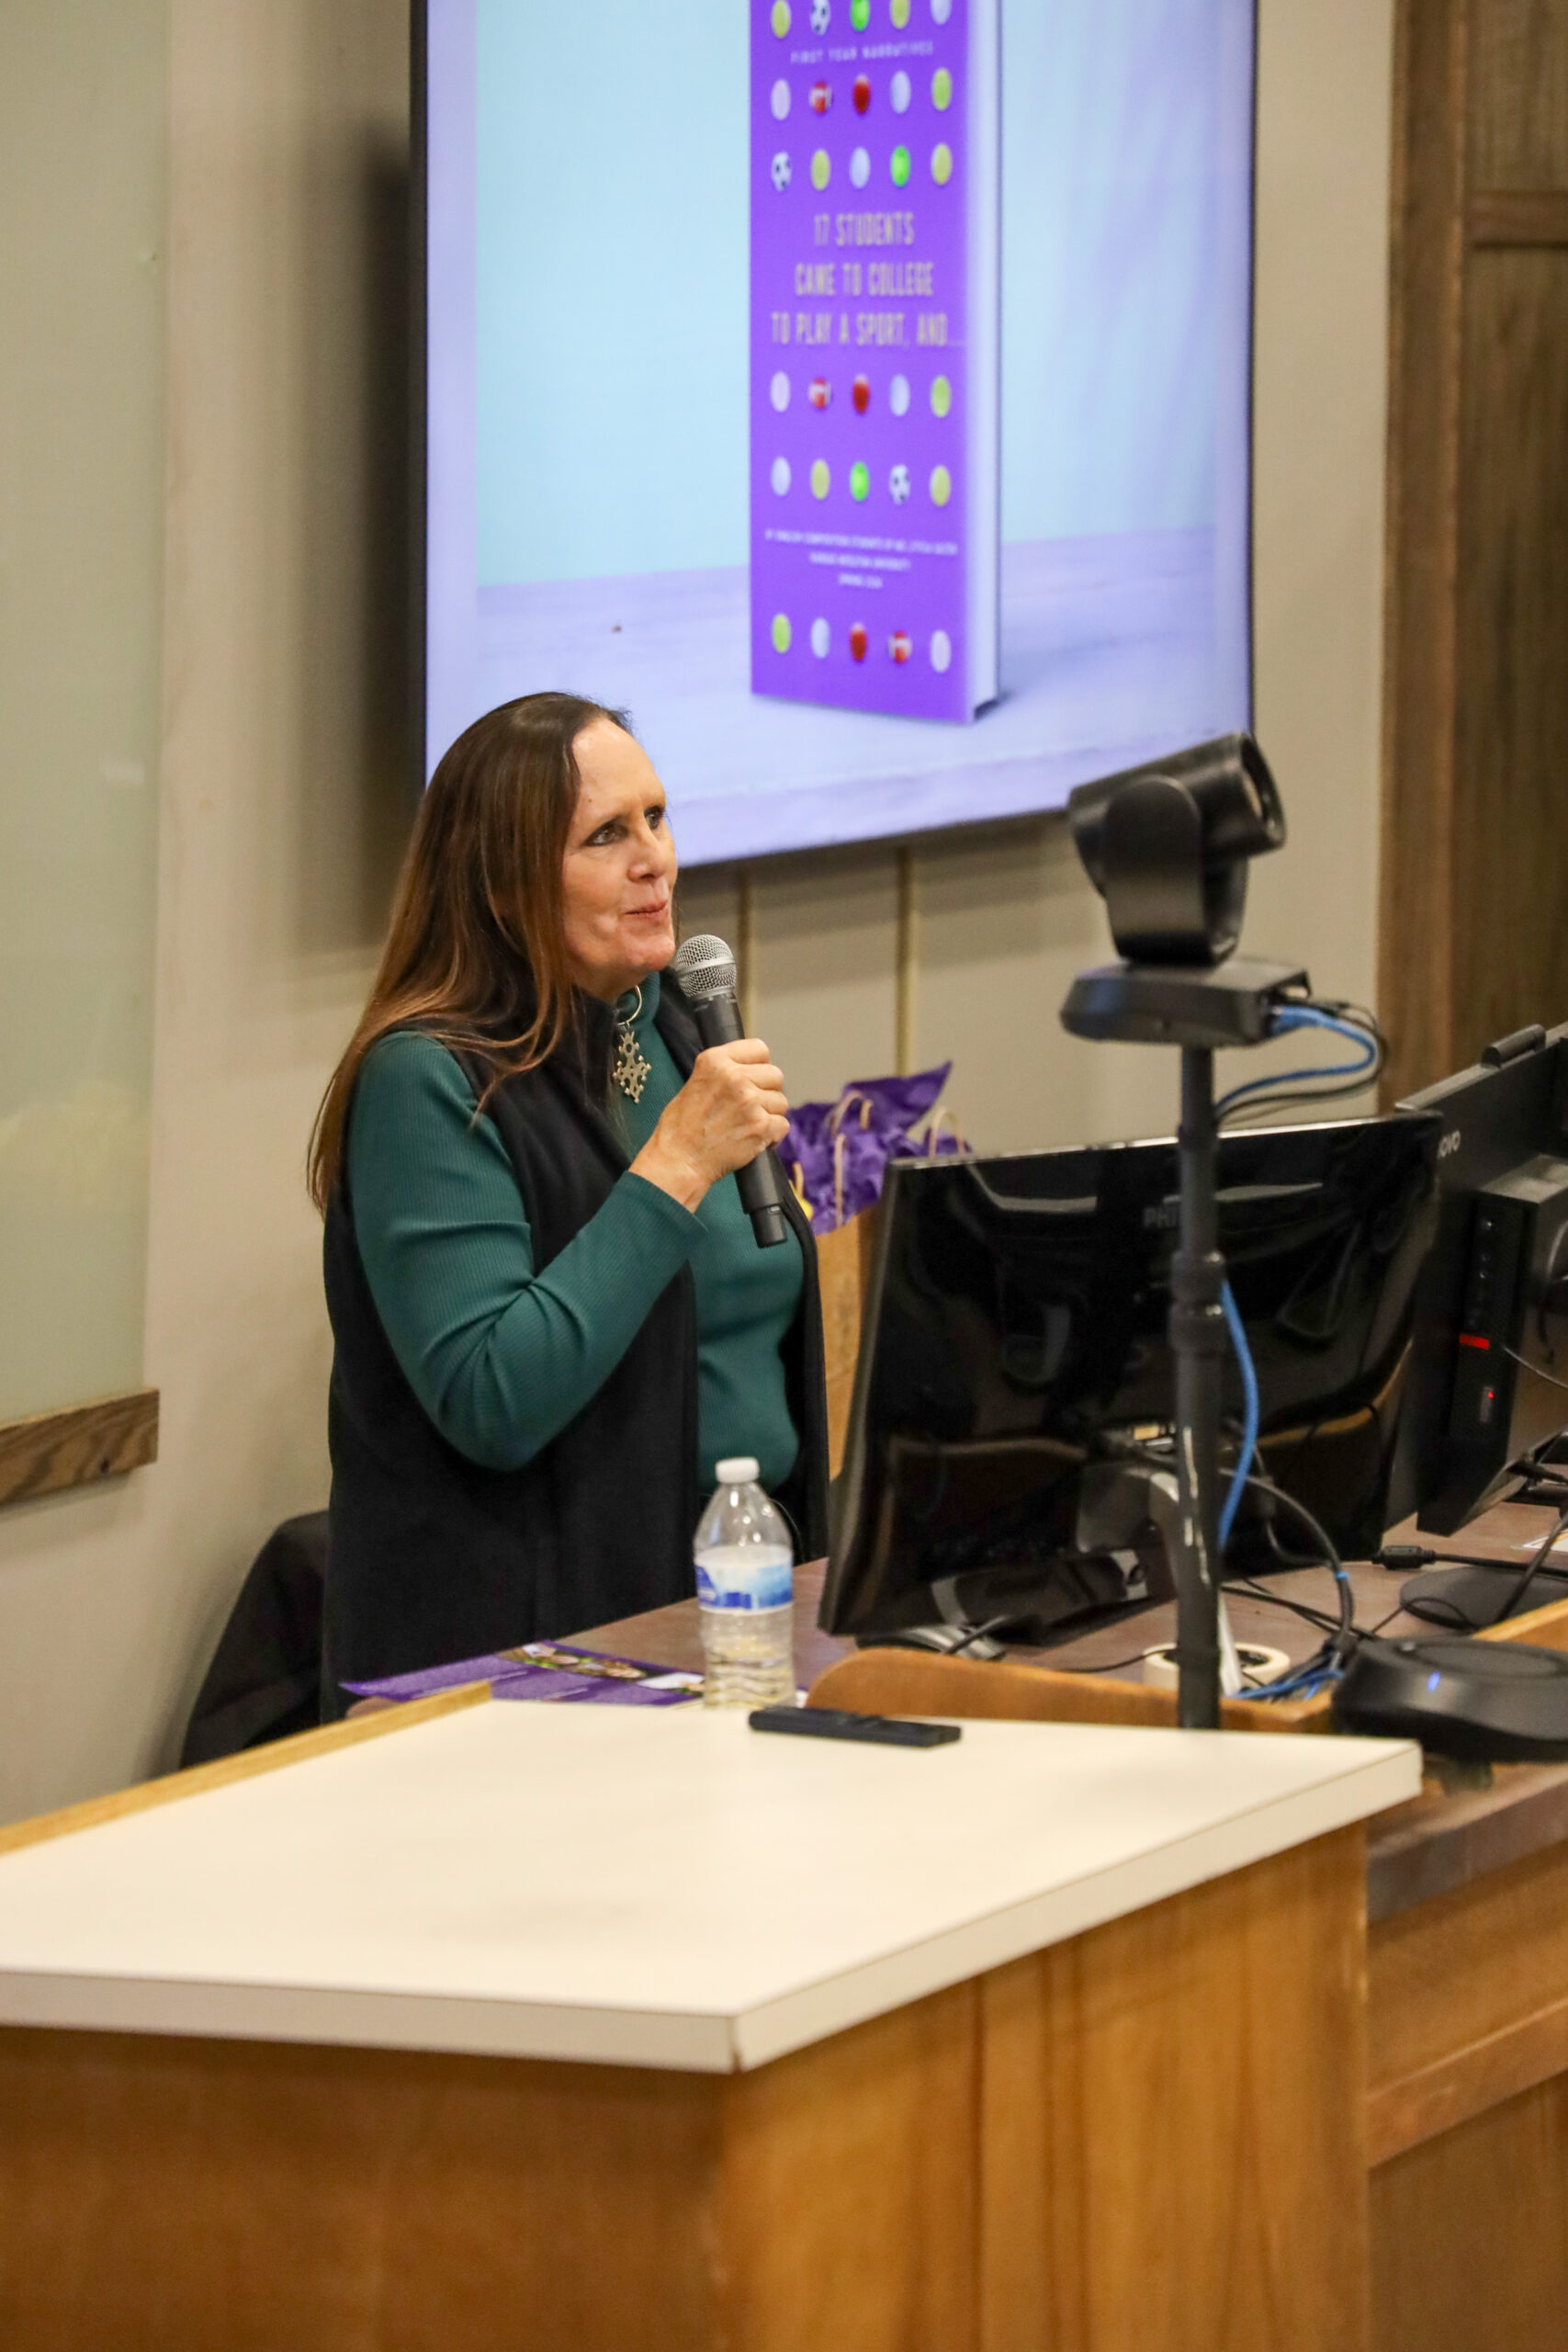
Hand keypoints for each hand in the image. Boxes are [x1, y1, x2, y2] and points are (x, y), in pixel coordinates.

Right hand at [631, 1039, 788, 1211]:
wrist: (679, 1161)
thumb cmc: (681, 1128)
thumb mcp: (694, 1083)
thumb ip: (723, 1073)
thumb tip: (749, 1069)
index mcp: (715, 1061)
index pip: (759, 1049)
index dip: (759, 1066)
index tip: (753, 1079)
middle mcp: (735, 1076)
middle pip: (775, 1075)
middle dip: (767, 1091)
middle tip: (750, 1108)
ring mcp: (750, 1101)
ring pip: (781, 1102)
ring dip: (770, 1115)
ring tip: (747, 1126)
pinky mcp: (761, 1125)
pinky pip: (783, 1124)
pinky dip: (773, 1136)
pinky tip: (755, 1140)